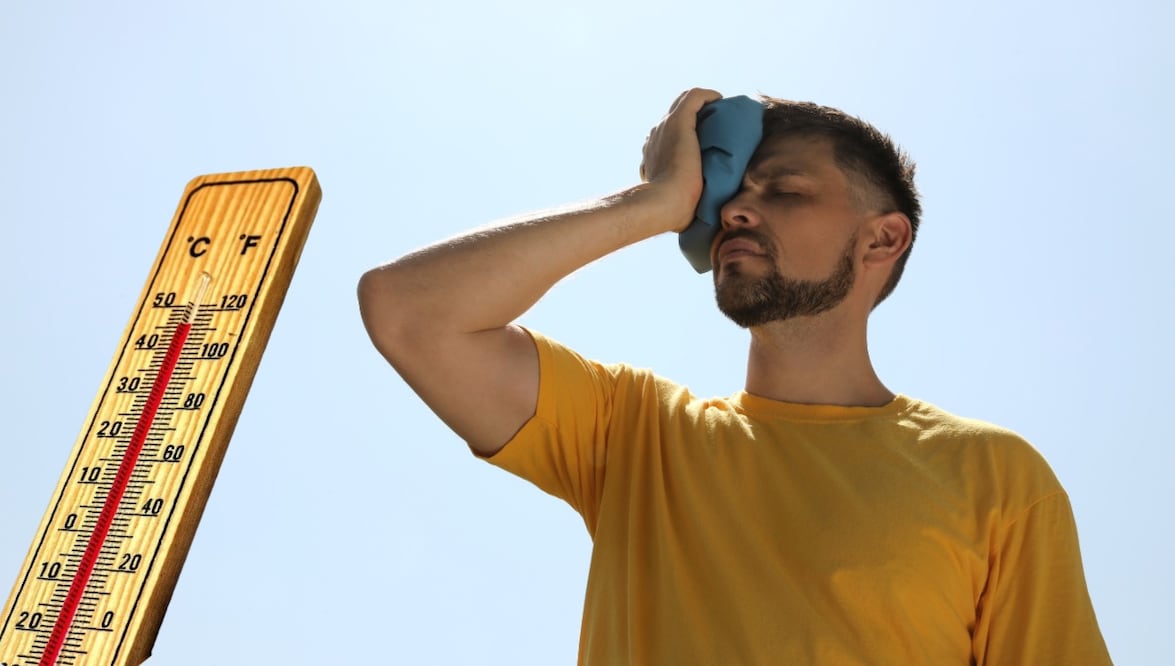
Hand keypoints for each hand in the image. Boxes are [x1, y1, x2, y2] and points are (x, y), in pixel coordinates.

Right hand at [639, 88, 722, 231]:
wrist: (662, 205)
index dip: (686, 136)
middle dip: (695, 117)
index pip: (667, 137)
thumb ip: (684, 202)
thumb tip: (701, 219)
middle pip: (674, 116)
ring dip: (702, 105)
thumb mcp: (676, 204)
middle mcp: (655, 138)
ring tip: (722, 112)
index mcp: (652, 155)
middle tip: (718, 125)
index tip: (705, 143)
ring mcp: (664, 128)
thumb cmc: (671, 214)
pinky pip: (694, 97)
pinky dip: (709, 96)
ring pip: (683, 104)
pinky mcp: (678, 122)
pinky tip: (721, 100)